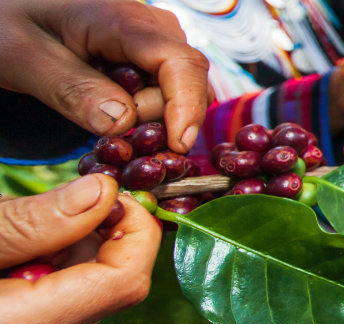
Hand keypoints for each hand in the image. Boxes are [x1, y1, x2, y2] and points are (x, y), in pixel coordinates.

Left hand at [0, 0, 209, 152]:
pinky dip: (146, 117)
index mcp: (123, 19)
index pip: (181, 63)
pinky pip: (167, 97)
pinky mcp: (154, 60)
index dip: (187, 107)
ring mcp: (158, 44)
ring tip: (97, 111)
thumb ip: (72, 90)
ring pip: (179, 96)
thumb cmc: (10, 28)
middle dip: (152, 119)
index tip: (177, 146)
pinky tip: (108, 111)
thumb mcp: (24, 59)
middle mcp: (153, 28)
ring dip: (149, 120)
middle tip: (99, 124)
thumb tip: (123, 122)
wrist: (11, 18)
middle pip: (183, 86)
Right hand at [0, 175, 160, 323]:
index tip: (113, 194)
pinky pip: (51, 319)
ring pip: (81, 306)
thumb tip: (103, 194)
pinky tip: (15, 256)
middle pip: (110, 295)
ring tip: (32, 225)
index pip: (125, 283)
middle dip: (106, 239)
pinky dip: (49, 280)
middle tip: (74, 198)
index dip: (136, 230)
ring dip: (73, 257)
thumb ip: (31, 223)